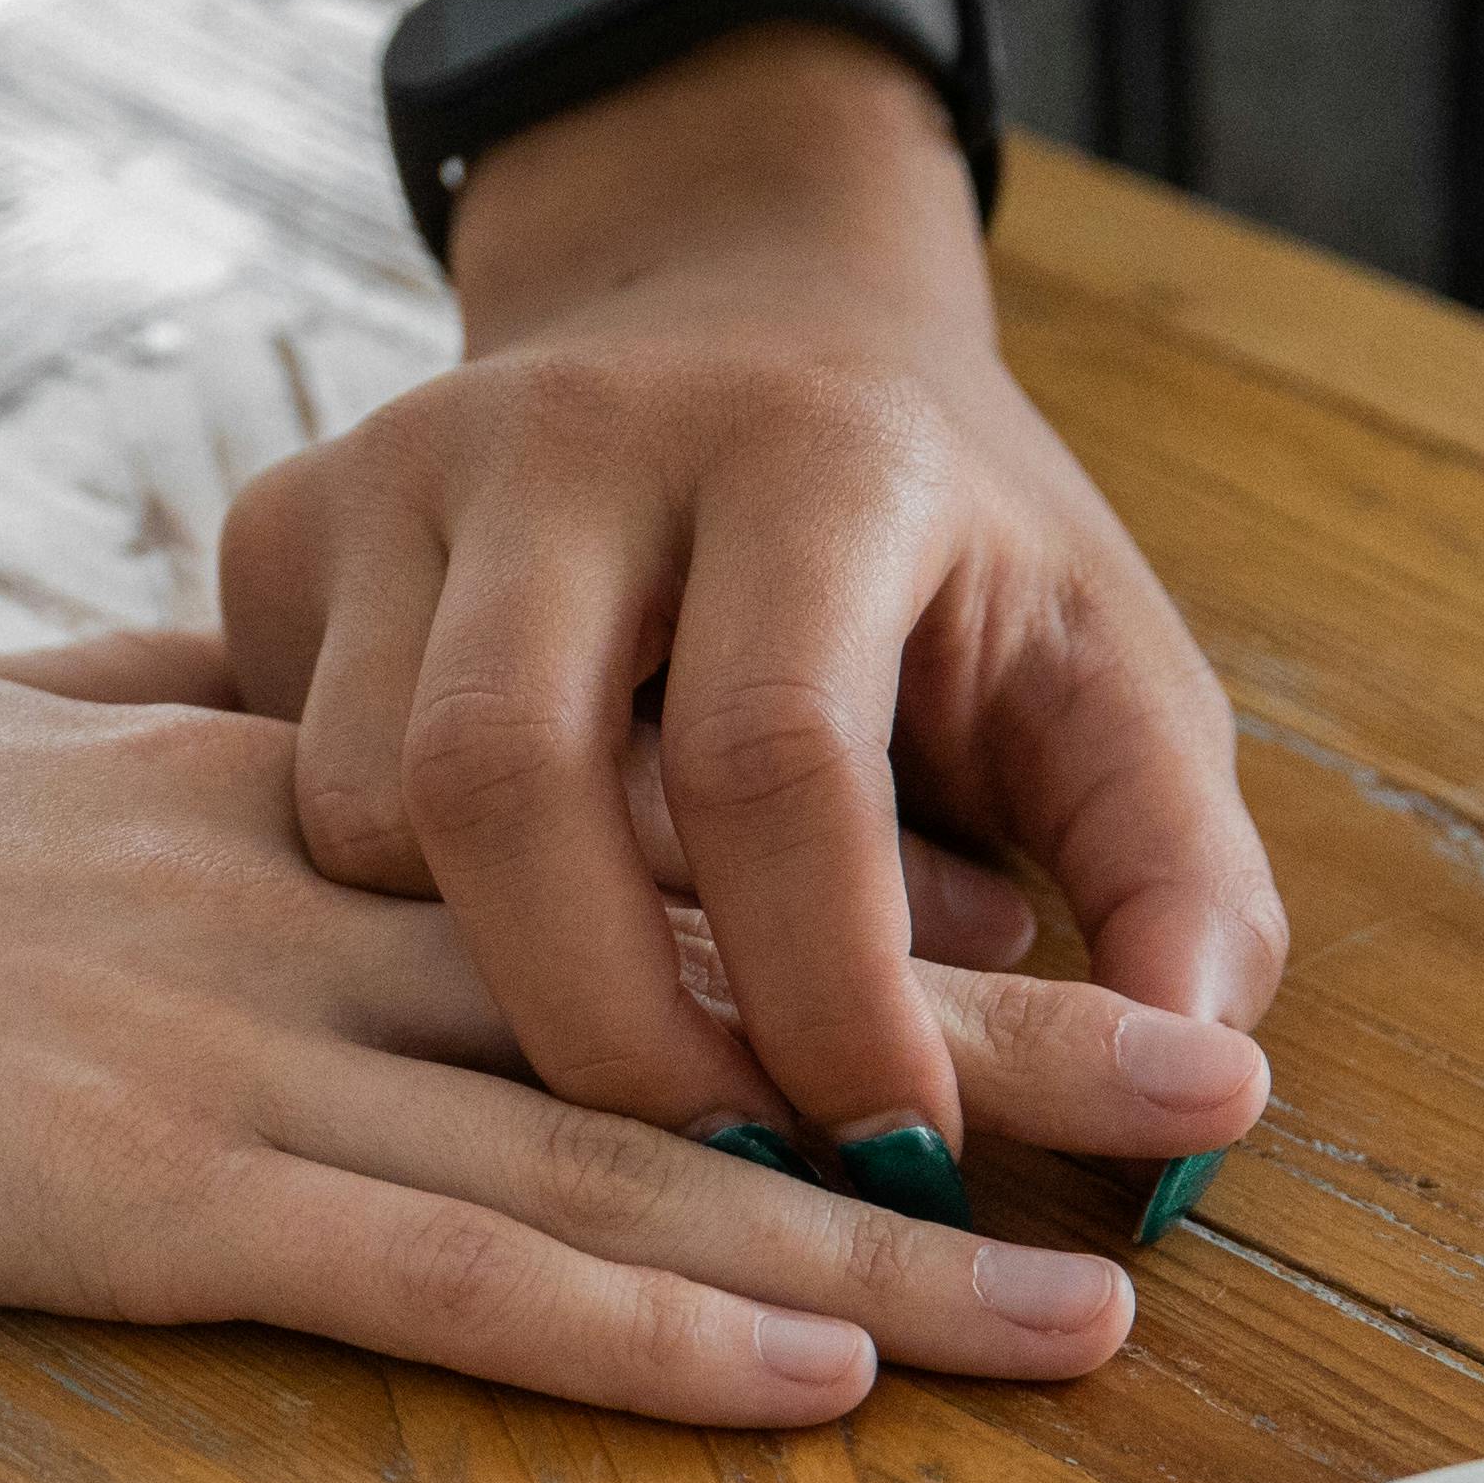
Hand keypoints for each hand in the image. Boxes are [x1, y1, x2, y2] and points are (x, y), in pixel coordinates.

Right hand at [0, 648, 1249, 1424]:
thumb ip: (105, 736)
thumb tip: (216, 717)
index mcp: (231, 791)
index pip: (603, 825)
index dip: (843, 877)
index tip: (1047, 899)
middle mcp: (280, 897)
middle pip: (695, 962)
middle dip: (981, 1029)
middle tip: (1229, 1071)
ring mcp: (214, 1041)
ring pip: (630, 1128)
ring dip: (897, 1214)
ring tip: (1134, 1273)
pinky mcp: (121, 1185)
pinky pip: (442, 1262)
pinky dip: (648, 1316)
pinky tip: (823, 1370)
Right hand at [221, 32, 1283, 1211]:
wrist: (739, 317)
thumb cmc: (941, 550)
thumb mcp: (1105, 671)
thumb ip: (1178, 870)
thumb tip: (1203, 1078)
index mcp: (809, 449)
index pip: (775, 760)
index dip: (833, 995)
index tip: (903, 1154)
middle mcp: (571, 431)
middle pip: (501, 782)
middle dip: (610, 1029)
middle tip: (727, 1165)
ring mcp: (395, 466)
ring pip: (364, 809)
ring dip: (489, 973)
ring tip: (648, 1024)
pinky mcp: (281, 530)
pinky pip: (284, 784)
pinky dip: (392, 906)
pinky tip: (516, 922)